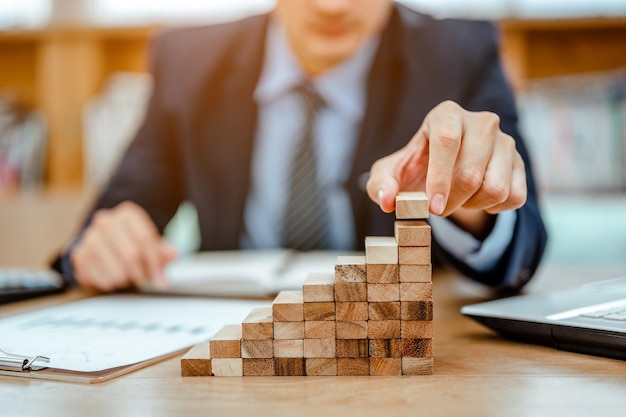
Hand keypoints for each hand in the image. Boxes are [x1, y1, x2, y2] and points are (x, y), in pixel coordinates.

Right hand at [70, 201, 176, 291]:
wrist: (101, 244)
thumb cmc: (130, 244)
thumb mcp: (150, 244)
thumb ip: (162, 250)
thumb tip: (172, 254)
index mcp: (128, 215)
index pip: (145, 240)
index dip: (155, 263)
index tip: (161, 279)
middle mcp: (106, 222)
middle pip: (131, 256)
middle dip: (142, 274)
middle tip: (145, 280)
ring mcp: (90, 238)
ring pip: (116, 270)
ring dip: (127, 280)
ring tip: (129, 277)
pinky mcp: (79, 255)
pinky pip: (100, 279)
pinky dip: (111, 283)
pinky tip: (114, 278)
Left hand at [367, 100, 526, 238]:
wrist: (443, 171)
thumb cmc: (414, 169)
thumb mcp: (389, 175)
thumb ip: (380, 185)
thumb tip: (388, 201)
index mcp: (446, 114)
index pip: (446, 140)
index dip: (439, 177)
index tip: (432, 206)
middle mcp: (481, 122)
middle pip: (470, 173)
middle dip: (451, 202)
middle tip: (436, 209)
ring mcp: (505, 141)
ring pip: (495, 188)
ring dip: (472, 205)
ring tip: (457, 198)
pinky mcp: (520, 163)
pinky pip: (513, 197)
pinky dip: (493, 209)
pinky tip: (476, 200)